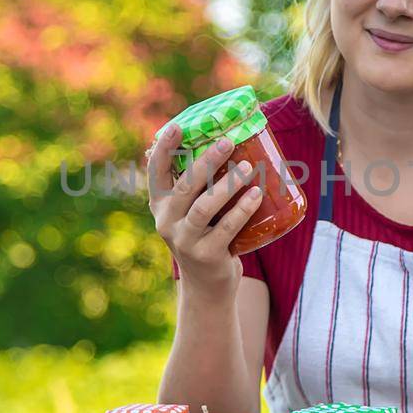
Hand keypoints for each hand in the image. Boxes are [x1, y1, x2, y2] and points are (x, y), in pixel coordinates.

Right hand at [147, 123, 263, 292]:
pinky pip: (226, 228)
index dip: (164, 149)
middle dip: (206, 162)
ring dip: (227, 185)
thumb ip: (198, 187)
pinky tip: (256, 195)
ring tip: (247, 168)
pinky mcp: (206, 255)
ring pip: (203, 207)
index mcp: (160, 206)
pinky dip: (242, 210)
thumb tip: (227, 145)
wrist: (207, 286)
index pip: (155, 173)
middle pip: (184, 186)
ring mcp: (185, 240)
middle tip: (227, 142)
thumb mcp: (191, 213)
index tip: (177, 127)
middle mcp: (167, 222)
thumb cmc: (204, 236)